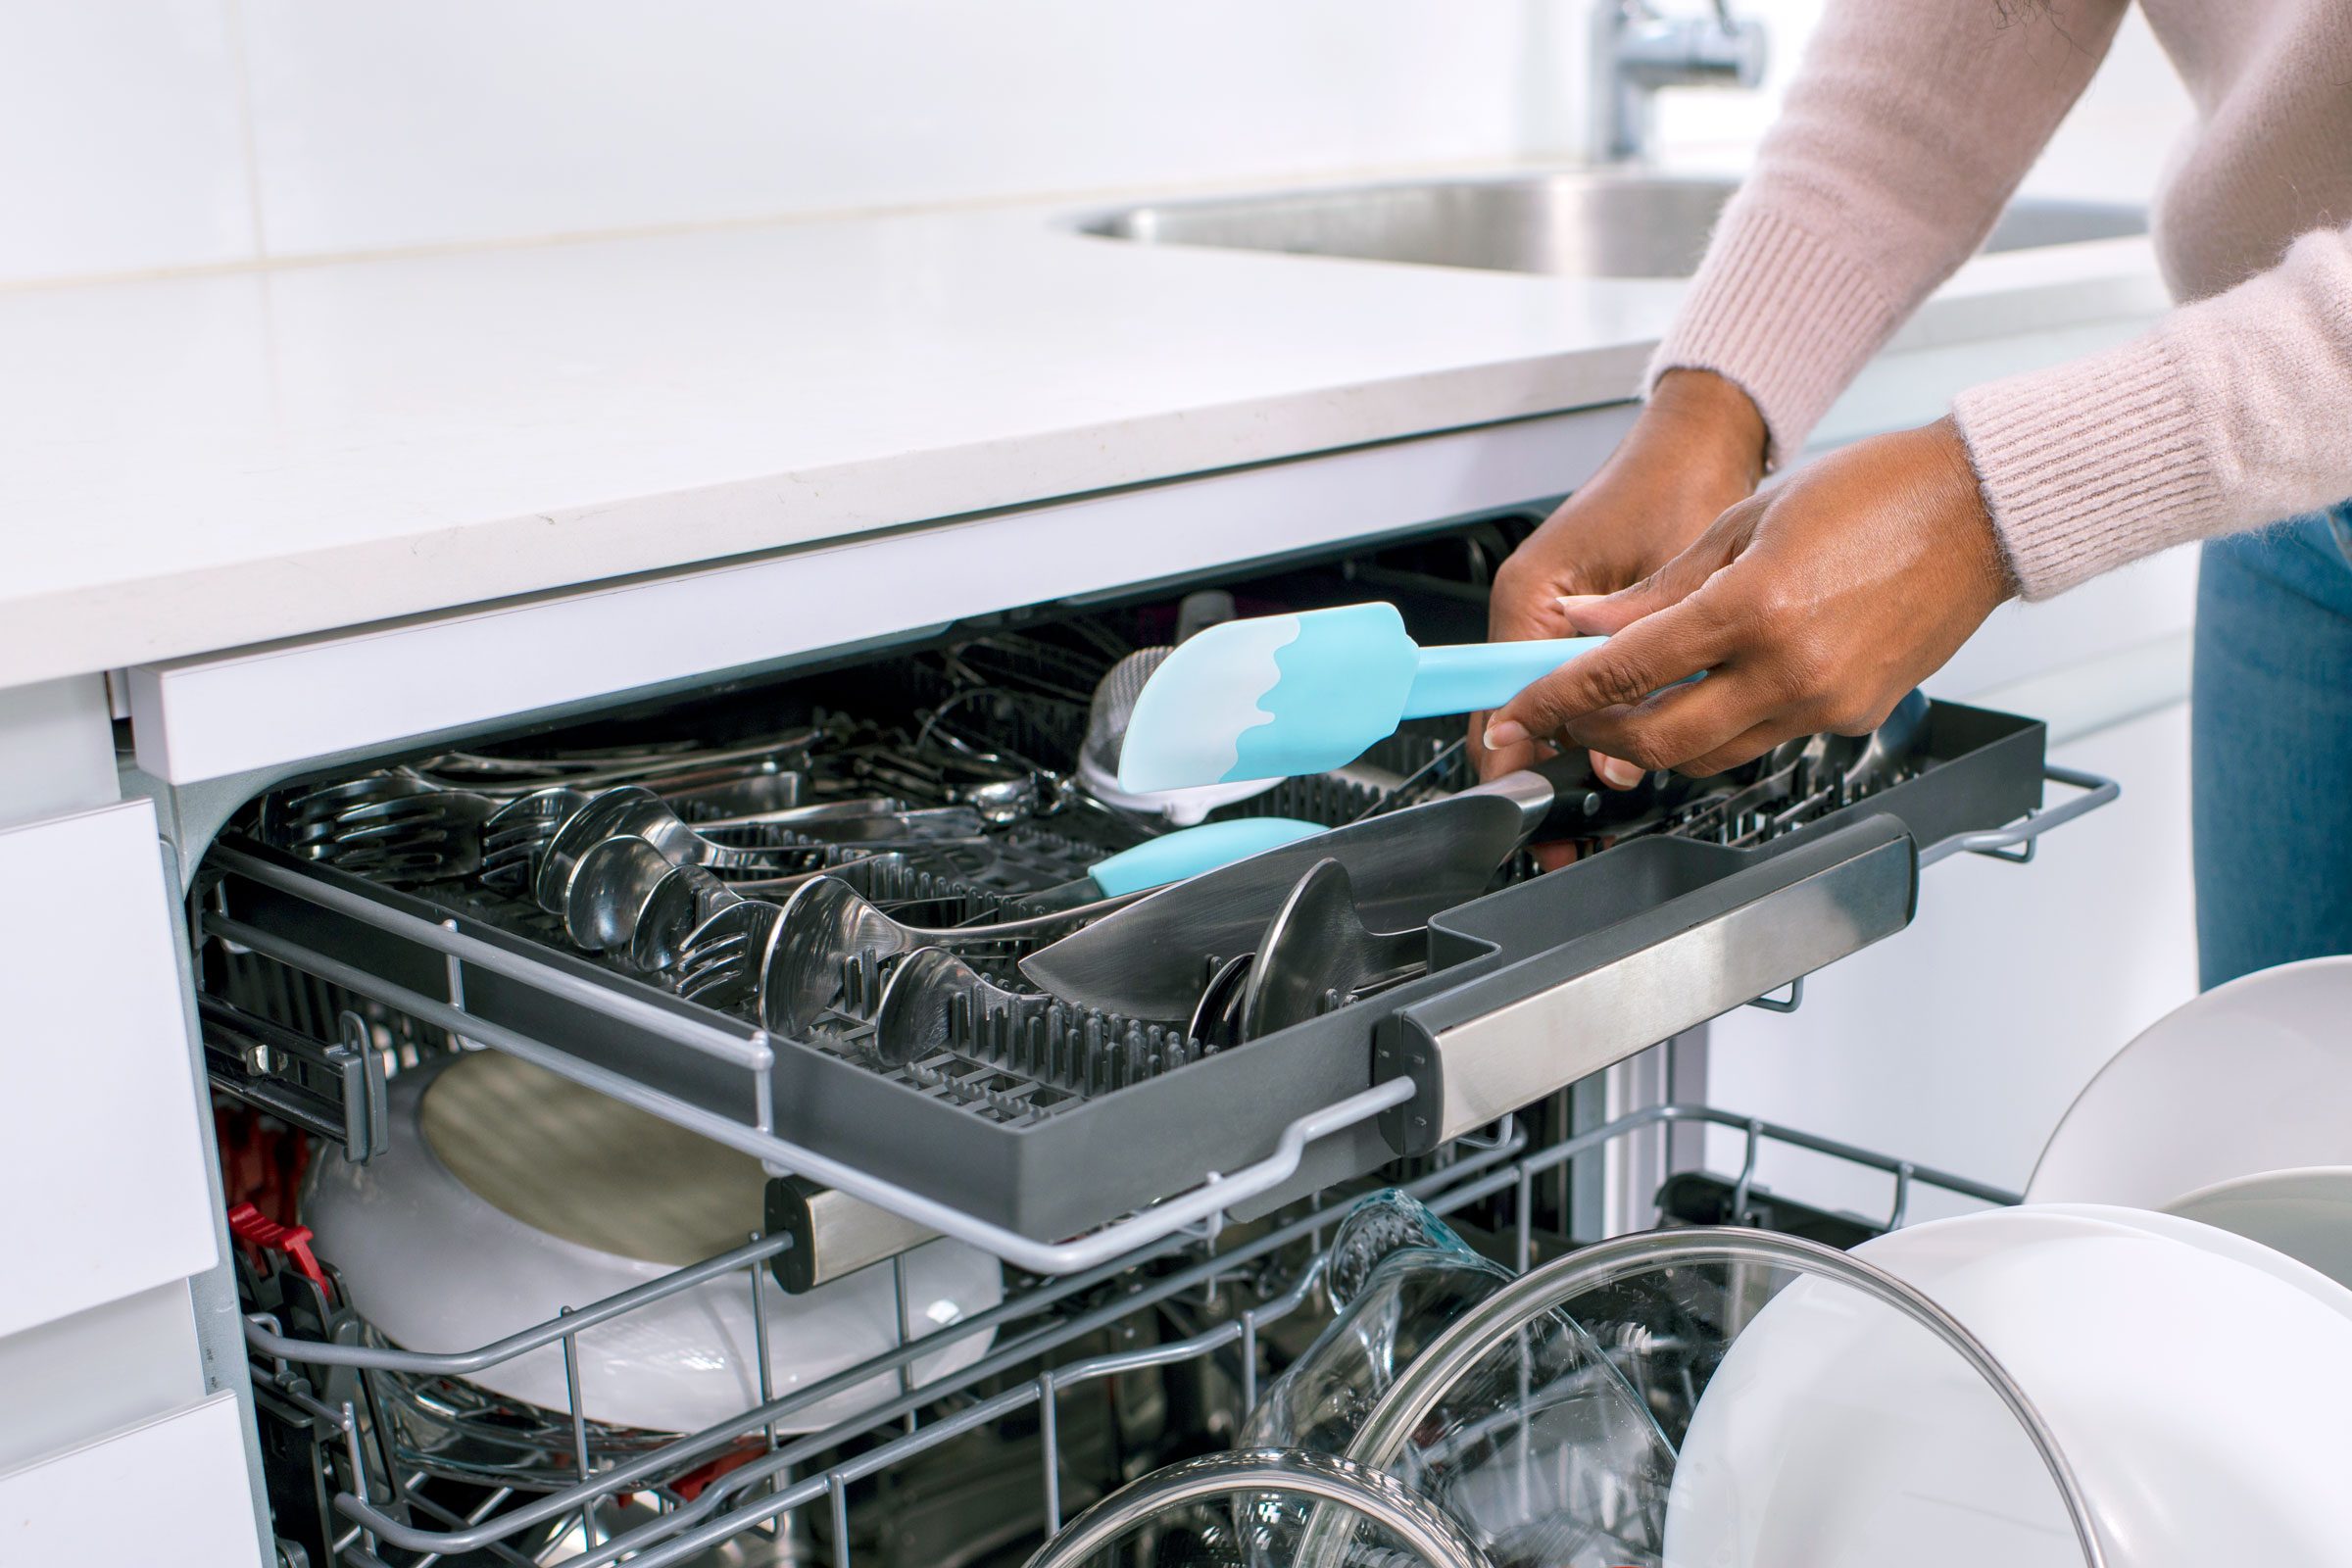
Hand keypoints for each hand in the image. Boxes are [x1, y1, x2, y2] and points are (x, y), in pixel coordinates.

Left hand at [1480, 416, 2012, 776]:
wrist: (1982, 508)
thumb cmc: (1877, 492)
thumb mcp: (1744, 520)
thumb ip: (1659, 588)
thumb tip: (1590, 626)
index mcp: (1754, 608)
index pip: (1623, 674)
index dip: (1558, 699)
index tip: (1522, 709)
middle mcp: (1791, 669)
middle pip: (1658, 741)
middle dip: (1596, 739)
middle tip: (1565, 721)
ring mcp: (1828, 701)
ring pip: (1711, 754)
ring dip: (1657, 740)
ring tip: (1625, 709)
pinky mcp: (1857, 716)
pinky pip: (1767, 738)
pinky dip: (1724, 724)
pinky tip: (1710, 691)